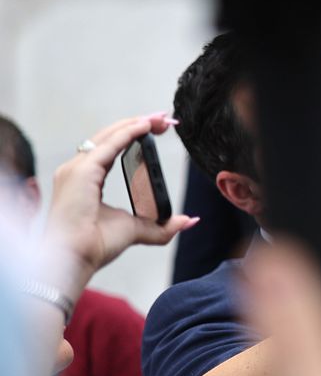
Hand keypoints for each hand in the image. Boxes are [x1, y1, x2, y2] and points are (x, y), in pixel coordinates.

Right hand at [43, 113, 198, 297]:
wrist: (76, 257)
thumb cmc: (96, 245)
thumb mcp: (137, 230)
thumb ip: (162, 225)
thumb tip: (189, 220)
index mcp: (86, 179)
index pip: (110, 147)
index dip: (133, 134)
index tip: (158, 128)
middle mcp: (77, 170)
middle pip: (110, 137)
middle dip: (138, 124)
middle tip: (165, 119)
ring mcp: (76, 169)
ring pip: (109, 135)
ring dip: (136, 124)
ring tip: (161, 118)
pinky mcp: (81, 172)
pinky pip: (109, 145)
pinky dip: (128, 132)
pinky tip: (146, 126)